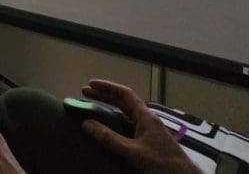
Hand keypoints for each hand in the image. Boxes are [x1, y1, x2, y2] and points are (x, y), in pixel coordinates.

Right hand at [80, 80, 200, 173]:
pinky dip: (116, 124)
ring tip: (94, 110)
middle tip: (86, 95)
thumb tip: (87, 124)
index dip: (106, 87)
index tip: (90, 85)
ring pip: (127, 115)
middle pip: (124, 102)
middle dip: (105, 96)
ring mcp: (150, 132)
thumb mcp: (132, 151)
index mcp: (146, 117)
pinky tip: (109, 131)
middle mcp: (148, 121)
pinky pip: (130, 127)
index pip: (124, 94)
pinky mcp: (150, 143)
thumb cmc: (162, 164)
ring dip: (110, 110)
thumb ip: (109, 138)